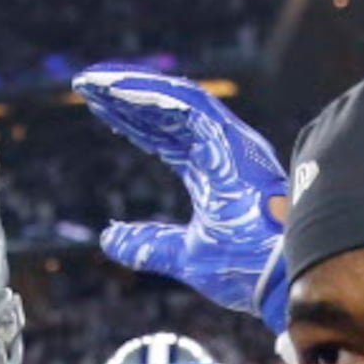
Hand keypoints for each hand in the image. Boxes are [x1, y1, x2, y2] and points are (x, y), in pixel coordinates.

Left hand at [74, 65, 290, 332]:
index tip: (98, 109)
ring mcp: (230, 142)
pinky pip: (189, 105)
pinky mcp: (233, 140)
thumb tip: (108, 238)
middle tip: (85, 86)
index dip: (132, 123)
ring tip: (92, 83)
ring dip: (133, 89)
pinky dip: (154, 96)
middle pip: (166, 115)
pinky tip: (119, 92)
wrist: (278, 280)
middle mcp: (223, 151)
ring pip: (175, 101)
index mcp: (214, 172)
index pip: (167, 138)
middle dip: (125, 99)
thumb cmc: (244, 269)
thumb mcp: (182, 256)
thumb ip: (148, 243)